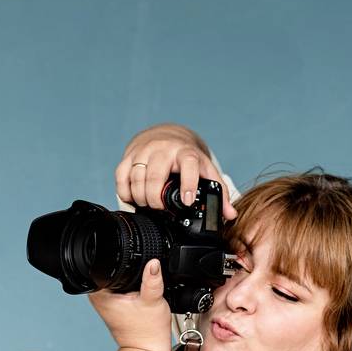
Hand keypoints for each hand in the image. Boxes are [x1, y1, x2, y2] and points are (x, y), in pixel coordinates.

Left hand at [87, 257, 171, 350]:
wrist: (148, 349)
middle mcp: (98, 298)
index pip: (103, 265)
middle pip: (110, 270)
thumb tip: (153, 263)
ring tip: (139, 295)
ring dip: (129, 281)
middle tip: (139, 289)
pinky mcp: (112, 307)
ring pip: (116, 280)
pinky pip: (119, 290)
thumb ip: (152, 280)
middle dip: (127, 271)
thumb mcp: (152, 300)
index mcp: (101, 294)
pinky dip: (129, 289)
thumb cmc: (147, 331)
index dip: (123, 261)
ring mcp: (104, 303)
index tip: (137, 271)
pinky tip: (138, 296)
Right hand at [115, 128, 237, 219]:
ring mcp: (144, 151)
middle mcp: (164, 149)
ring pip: (136, 177)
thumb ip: (218, 193)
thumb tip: (229, 215)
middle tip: (159, 209)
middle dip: (155, 199)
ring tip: (147, 205)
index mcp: (186, 153)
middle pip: (155, 176)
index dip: (187, 183)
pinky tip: (133, 197)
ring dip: (140, 197)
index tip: (186, 201)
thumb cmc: (186, 158)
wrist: (166, 135)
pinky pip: (121, 176)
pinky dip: (125, 191)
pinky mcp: (129, 155)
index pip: (188, 164)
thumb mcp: (205, 171)